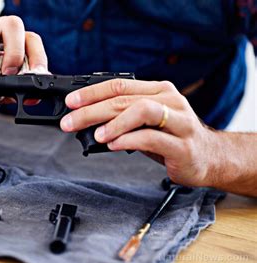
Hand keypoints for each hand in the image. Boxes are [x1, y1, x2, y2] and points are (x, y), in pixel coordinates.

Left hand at [60, 79, 221, 187]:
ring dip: (114, 122)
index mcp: (158, 91)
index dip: (91, 93)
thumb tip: (85, 119)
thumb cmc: (172, 138)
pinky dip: (128, 140)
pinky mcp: (183, 146)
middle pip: (124, 99)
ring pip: (142, 111)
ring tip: (95, 134)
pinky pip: (152, 138)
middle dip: (92, 110)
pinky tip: (113, 145)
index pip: (119, 85)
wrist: (210, 158)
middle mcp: (170, 101)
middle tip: (70, 122)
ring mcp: (180, 122)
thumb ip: (121, 117)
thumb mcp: (145, 123)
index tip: (70, 103)